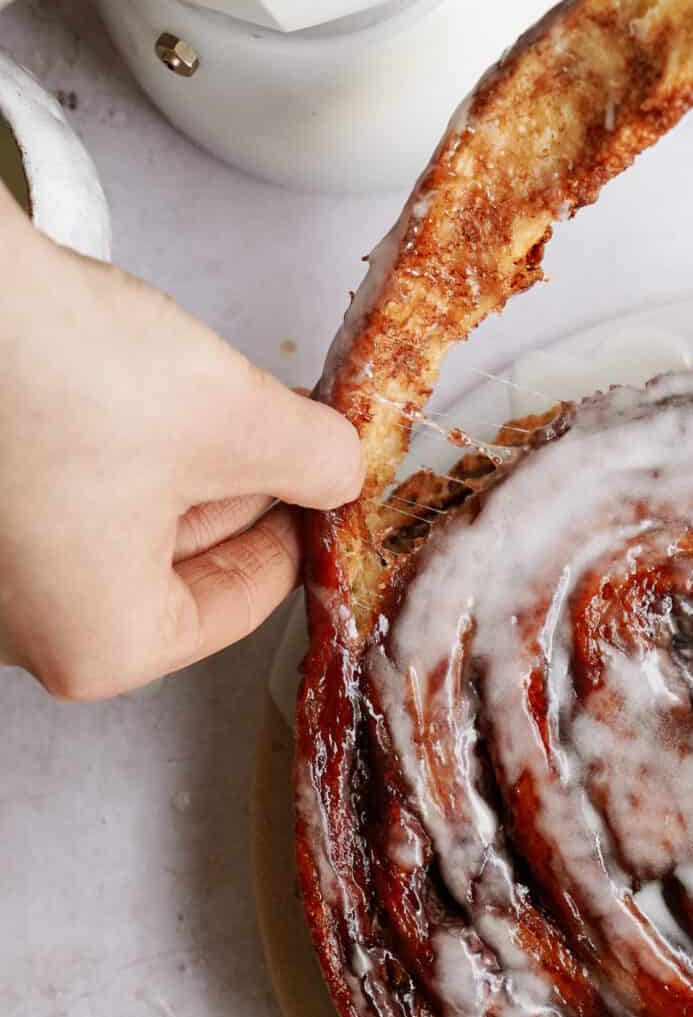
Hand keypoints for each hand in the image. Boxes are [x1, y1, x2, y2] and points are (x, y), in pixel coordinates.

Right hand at [0, 194, 360, 700]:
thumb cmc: (52, 371)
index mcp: (98, 646)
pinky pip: (54, 492)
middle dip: (234, 495)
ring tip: (216, 398)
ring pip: (112, 528)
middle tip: (286, 435)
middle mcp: (20, 630)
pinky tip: (131, 387)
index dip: (297, 537)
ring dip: (173, 466)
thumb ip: (314, 460)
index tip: (323, 494)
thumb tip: (338, 469)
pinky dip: (103, 449)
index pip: (237, 605)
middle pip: (172, 570)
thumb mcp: (231, 418)